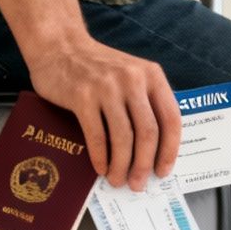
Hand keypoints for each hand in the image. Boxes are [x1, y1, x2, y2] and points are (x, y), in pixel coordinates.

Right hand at [25, 33, 182, 189]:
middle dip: (144, 165)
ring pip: (123, 138)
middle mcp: (132, 80)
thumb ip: (146, 102)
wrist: (59, 46)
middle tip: (137, 183)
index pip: (171, 119)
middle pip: (148, 133)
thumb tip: (155, 149)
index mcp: (152, 76)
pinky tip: (100, 167)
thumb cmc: (97, 67)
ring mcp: (107, 88)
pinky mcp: (82, 97)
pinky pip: (97, 136)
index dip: (169, 150)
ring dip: (121, 166)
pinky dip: (100, 157)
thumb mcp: (132, 75)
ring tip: (117, 179)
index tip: (163, 170)